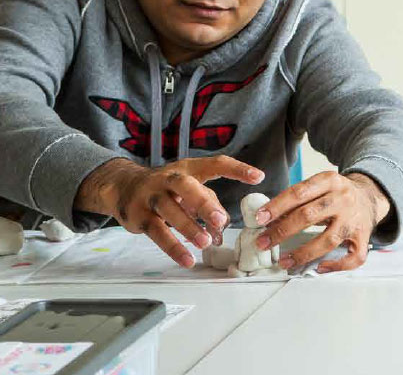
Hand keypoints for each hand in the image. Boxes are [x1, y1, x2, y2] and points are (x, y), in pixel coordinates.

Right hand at [75, 156, 263, 266]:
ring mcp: (152, 196)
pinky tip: (187, 259)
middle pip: (186, 186)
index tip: (258, 176)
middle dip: (203, 202)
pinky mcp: (139, 216)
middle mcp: (169, 179)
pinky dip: (173, 247)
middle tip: (220, 219)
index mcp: (189, 168)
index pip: (216, 163)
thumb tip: (222, 228)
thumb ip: (208, 204)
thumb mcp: (188, 188)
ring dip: (189, 227)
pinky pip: (157, 232)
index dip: (237, 169)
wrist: (122, 186)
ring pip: (170, 210)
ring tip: (206, 243)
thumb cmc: (166, 188)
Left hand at [253, 171, 389, 272]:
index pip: (299, 192)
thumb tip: (269, 219)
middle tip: (263, 242)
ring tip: (283, 261)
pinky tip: (320, 268)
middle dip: (282, 231)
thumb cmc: (337, 195)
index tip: (260, 219)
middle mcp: (344, 198)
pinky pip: (353, 257)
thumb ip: (298, 199)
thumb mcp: (320, 186)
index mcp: (331, 181)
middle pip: (309, 215)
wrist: (370, 196)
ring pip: (328, 240)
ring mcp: (355, 219)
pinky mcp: (364, 236)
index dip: (277, 206)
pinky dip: (336, 266)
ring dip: (302, 253)